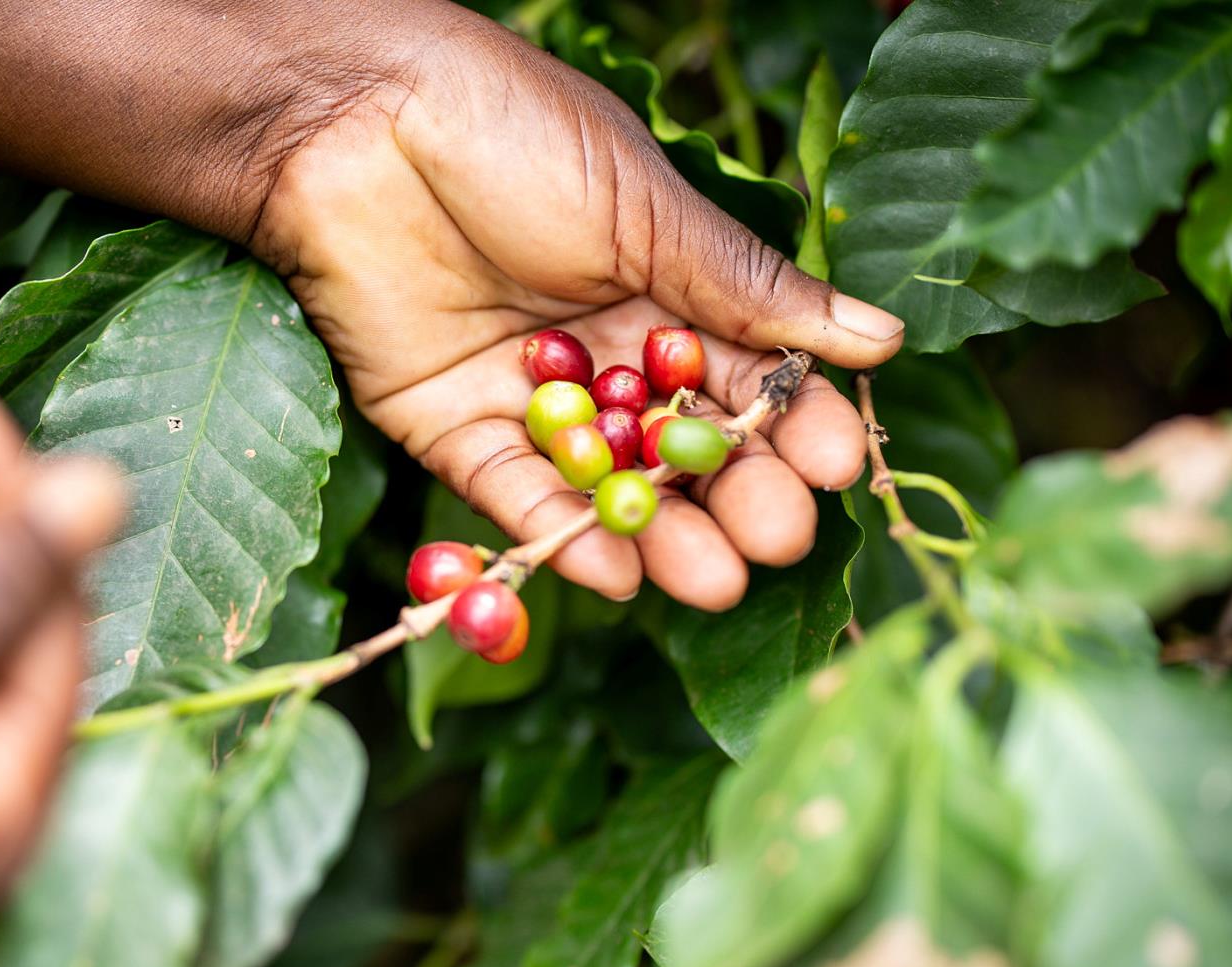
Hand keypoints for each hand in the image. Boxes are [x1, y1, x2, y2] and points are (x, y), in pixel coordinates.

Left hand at [252, 15, 903, 608]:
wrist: (354, 122)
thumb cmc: (509, 132)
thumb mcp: (645, 209)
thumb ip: (746, 288)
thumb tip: (878, 340)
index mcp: (662, 291)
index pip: (743, 376)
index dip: (788, 423)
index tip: (832, 466)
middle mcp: (602, 354)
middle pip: (680, 446)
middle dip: (732, 496)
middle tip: (774, 539)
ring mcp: (528, 397)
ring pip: (604, 485)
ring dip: (657, 535)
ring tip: (709, 580)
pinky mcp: (448, 426)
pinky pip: (511, 493)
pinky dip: (556, 534)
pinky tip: (613, 572)